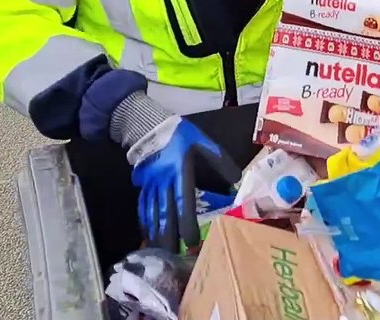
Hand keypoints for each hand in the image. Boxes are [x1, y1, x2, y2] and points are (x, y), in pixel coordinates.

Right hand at [127, 116, 240, 251]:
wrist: (147, 123)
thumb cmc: (179, 134)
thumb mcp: (201, 141)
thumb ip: (218, 159)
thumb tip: (236, 178)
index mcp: (180, 171)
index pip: (183, 201)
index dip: (186, 223)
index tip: (191, 241)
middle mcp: (163, 181)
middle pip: (165, 213)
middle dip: (168, 236)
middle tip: (172, 257)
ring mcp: (150, 184)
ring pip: (152, 212)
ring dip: (156, 233)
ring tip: (159, 252)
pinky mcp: (142, 183)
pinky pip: (143, 205)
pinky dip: (145, 220)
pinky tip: (147, 232)